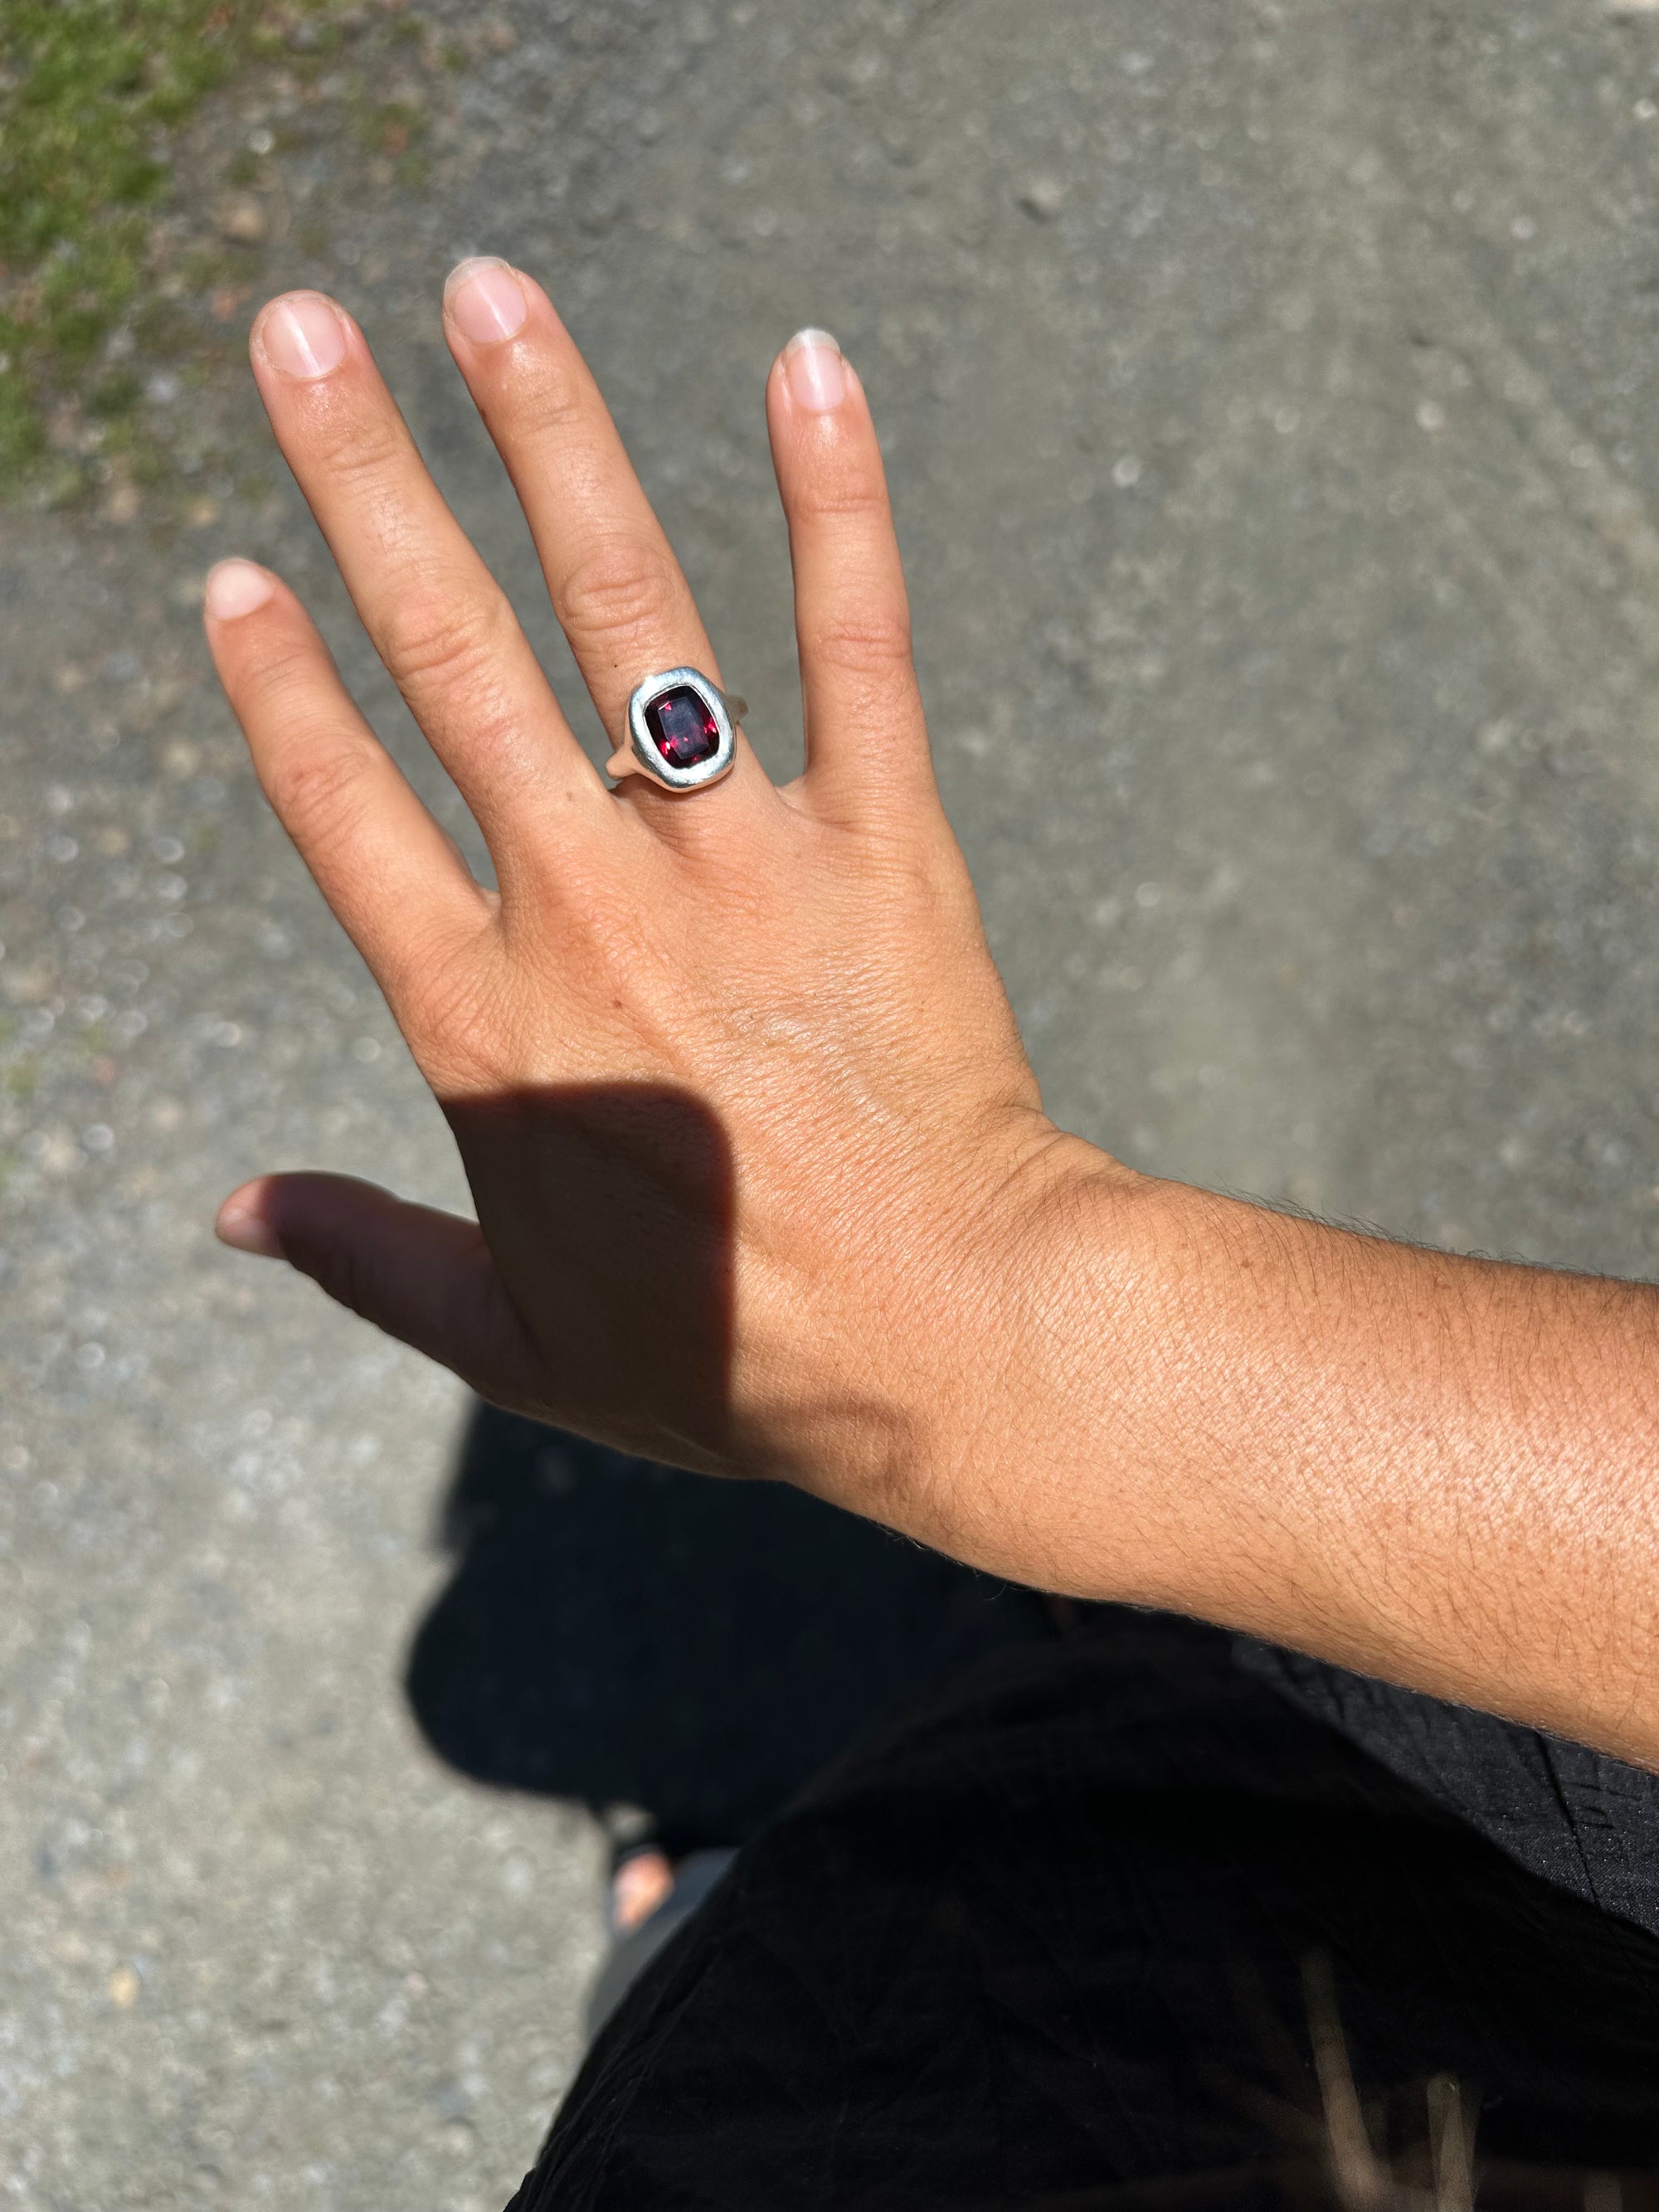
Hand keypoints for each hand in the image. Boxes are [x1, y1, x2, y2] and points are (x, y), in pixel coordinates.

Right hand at [205, 267, 1101, 1529]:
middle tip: (297, 328)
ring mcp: (743, 864)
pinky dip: (838, 500)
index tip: (236, 571)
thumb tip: (228, 1213)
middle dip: (363, 479)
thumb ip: (366, 1260)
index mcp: (484, 1024)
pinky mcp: (886, 844)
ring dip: (548, 438)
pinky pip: (857, 642)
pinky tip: (810, 361)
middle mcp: (591, 913)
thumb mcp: (516, 1343)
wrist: (954, 1346)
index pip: (340, 810)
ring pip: (623, 613)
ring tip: (485, 296)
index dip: (278, 683)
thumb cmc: (734, 1357)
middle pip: (446, 658)